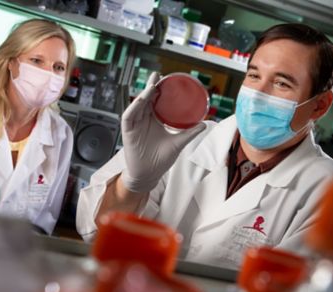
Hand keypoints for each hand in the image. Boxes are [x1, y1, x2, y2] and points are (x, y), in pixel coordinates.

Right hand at [120, 72, 205, 192]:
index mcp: (154, 120)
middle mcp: (144, 119)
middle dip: (151, 86)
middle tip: (159, 75)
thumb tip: (204, 124)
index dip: (161, 90)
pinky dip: (134, 107)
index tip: (168, 80)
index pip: (156, 101)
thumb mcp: (178, 144)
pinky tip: (142, 100)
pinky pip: (129, 116)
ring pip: (137, 105)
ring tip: (152, 85)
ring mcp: (135, 124)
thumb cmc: (160, 160)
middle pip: (146, 99)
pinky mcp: (128, 131)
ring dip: (144, 94)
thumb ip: (190, 133)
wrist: (148, 175)